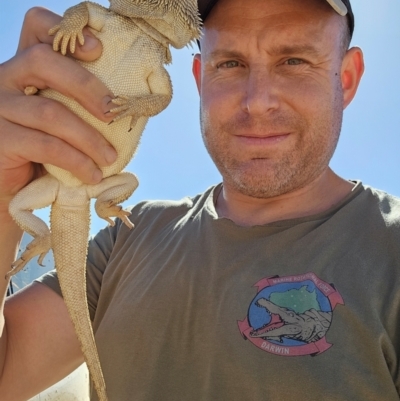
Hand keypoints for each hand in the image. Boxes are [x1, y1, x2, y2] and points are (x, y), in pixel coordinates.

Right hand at [0, 7, 116, 215]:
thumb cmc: (49, 149)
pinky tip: (92, 174)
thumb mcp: (67, 118)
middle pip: (43, 61)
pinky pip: (46, 145)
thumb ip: (83, 103)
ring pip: (50, 112)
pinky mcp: (0, 138)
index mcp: (26, 67)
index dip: (65, 31)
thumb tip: (127, 106)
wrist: (20, 186)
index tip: (99, 50)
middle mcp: (6, 77)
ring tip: (109, 158)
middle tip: (113, 114)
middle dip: (87, 86)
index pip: (36, 27)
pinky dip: (76, 161)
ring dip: (89, 138)